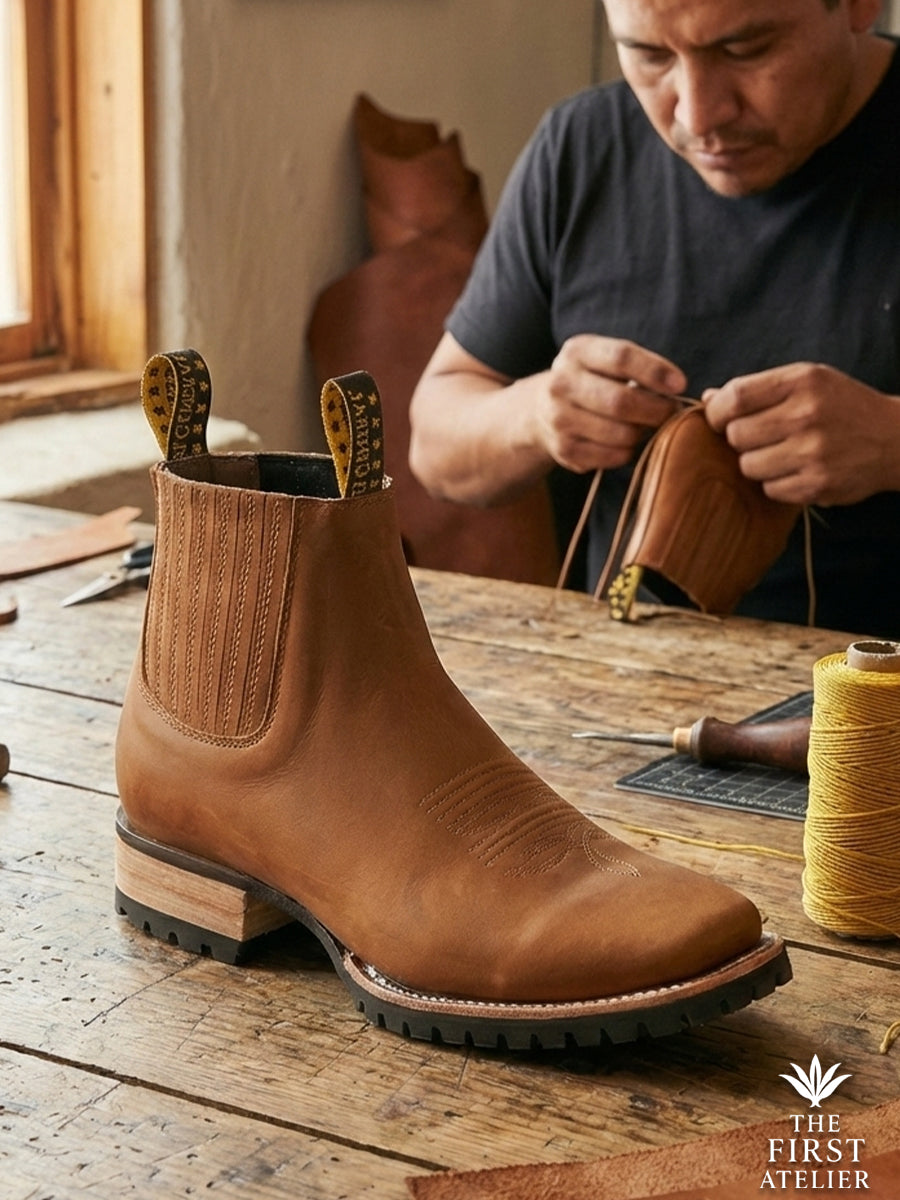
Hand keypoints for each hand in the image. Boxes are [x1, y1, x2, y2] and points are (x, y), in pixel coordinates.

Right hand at [537, 335, 685, 472]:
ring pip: (620, 433)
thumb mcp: (605, 361)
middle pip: (621, 401)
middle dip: (656, 410)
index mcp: (577, 353)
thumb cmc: (592, 381)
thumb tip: (676, 390)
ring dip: (644, 432)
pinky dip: (630, 451)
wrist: (542, 409)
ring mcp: (559, 419)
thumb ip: (637, 368)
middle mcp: (561, 384)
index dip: (655, 371)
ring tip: (648, 425)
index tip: (680, 385)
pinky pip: (613, 455)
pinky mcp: (563, 449)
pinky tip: (628, 442)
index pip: (621, 357)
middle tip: (672, 412)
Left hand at [704, 363, 899, 505]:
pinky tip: (796, 471)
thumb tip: (709, 398)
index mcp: (802, 382)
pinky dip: (776, 484)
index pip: (736, 397)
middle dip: (740, 439)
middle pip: (736, 435)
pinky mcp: (817, 484)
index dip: (718, 412)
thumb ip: (759, 389)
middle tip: (760, 438)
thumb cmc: (842, 406)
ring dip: (757, 464)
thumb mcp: (808, 381)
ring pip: (748, 466)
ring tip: (781, 454)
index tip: (721, 419)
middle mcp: (807, 415)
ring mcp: (812, 452)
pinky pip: (770, 489)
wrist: (894, 438)